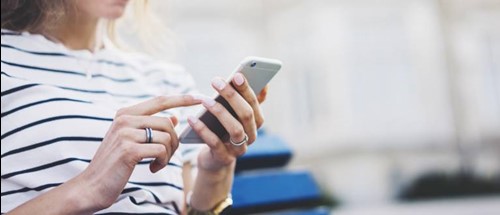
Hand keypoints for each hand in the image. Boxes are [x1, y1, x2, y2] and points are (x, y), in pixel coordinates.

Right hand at [78, 95, 200, 210]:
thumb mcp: (130, 141)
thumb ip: (150, 127)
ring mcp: (126, 134)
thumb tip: (174, 117)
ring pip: (166, 137)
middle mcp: (124, 120)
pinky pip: (161, 150)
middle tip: (166, 156)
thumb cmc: (114, 164)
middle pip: (167, 122)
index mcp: (125, 114)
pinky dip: (162, 162)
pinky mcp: (129, 150)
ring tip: (157, 164)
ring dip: (168, 154)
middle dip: (174, 141)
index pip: (159, 100)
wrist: (91, 186)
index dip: (181, 99)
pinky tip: (152, 169)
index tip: (199, 98)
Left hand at [188, 73, 265, 171]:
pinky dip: (203, 130)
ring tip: (205, 100)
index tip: (236, 75)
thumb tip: (265, 84)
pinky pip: (215, 143)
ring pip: (235, 129)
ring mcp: (239, 149)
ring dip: (220, 112)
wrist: (214, 159)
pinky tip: (192, 118)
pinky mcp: (224, 158)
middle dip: (232, 96)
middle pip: (246, 114)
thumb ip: (247, 100)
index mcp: (256, 122)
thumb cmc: (224, 130)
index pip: (255, 103)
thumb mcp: (236, 115)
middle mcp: (251, 136)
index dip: (246, 89)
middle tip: (216, 81)